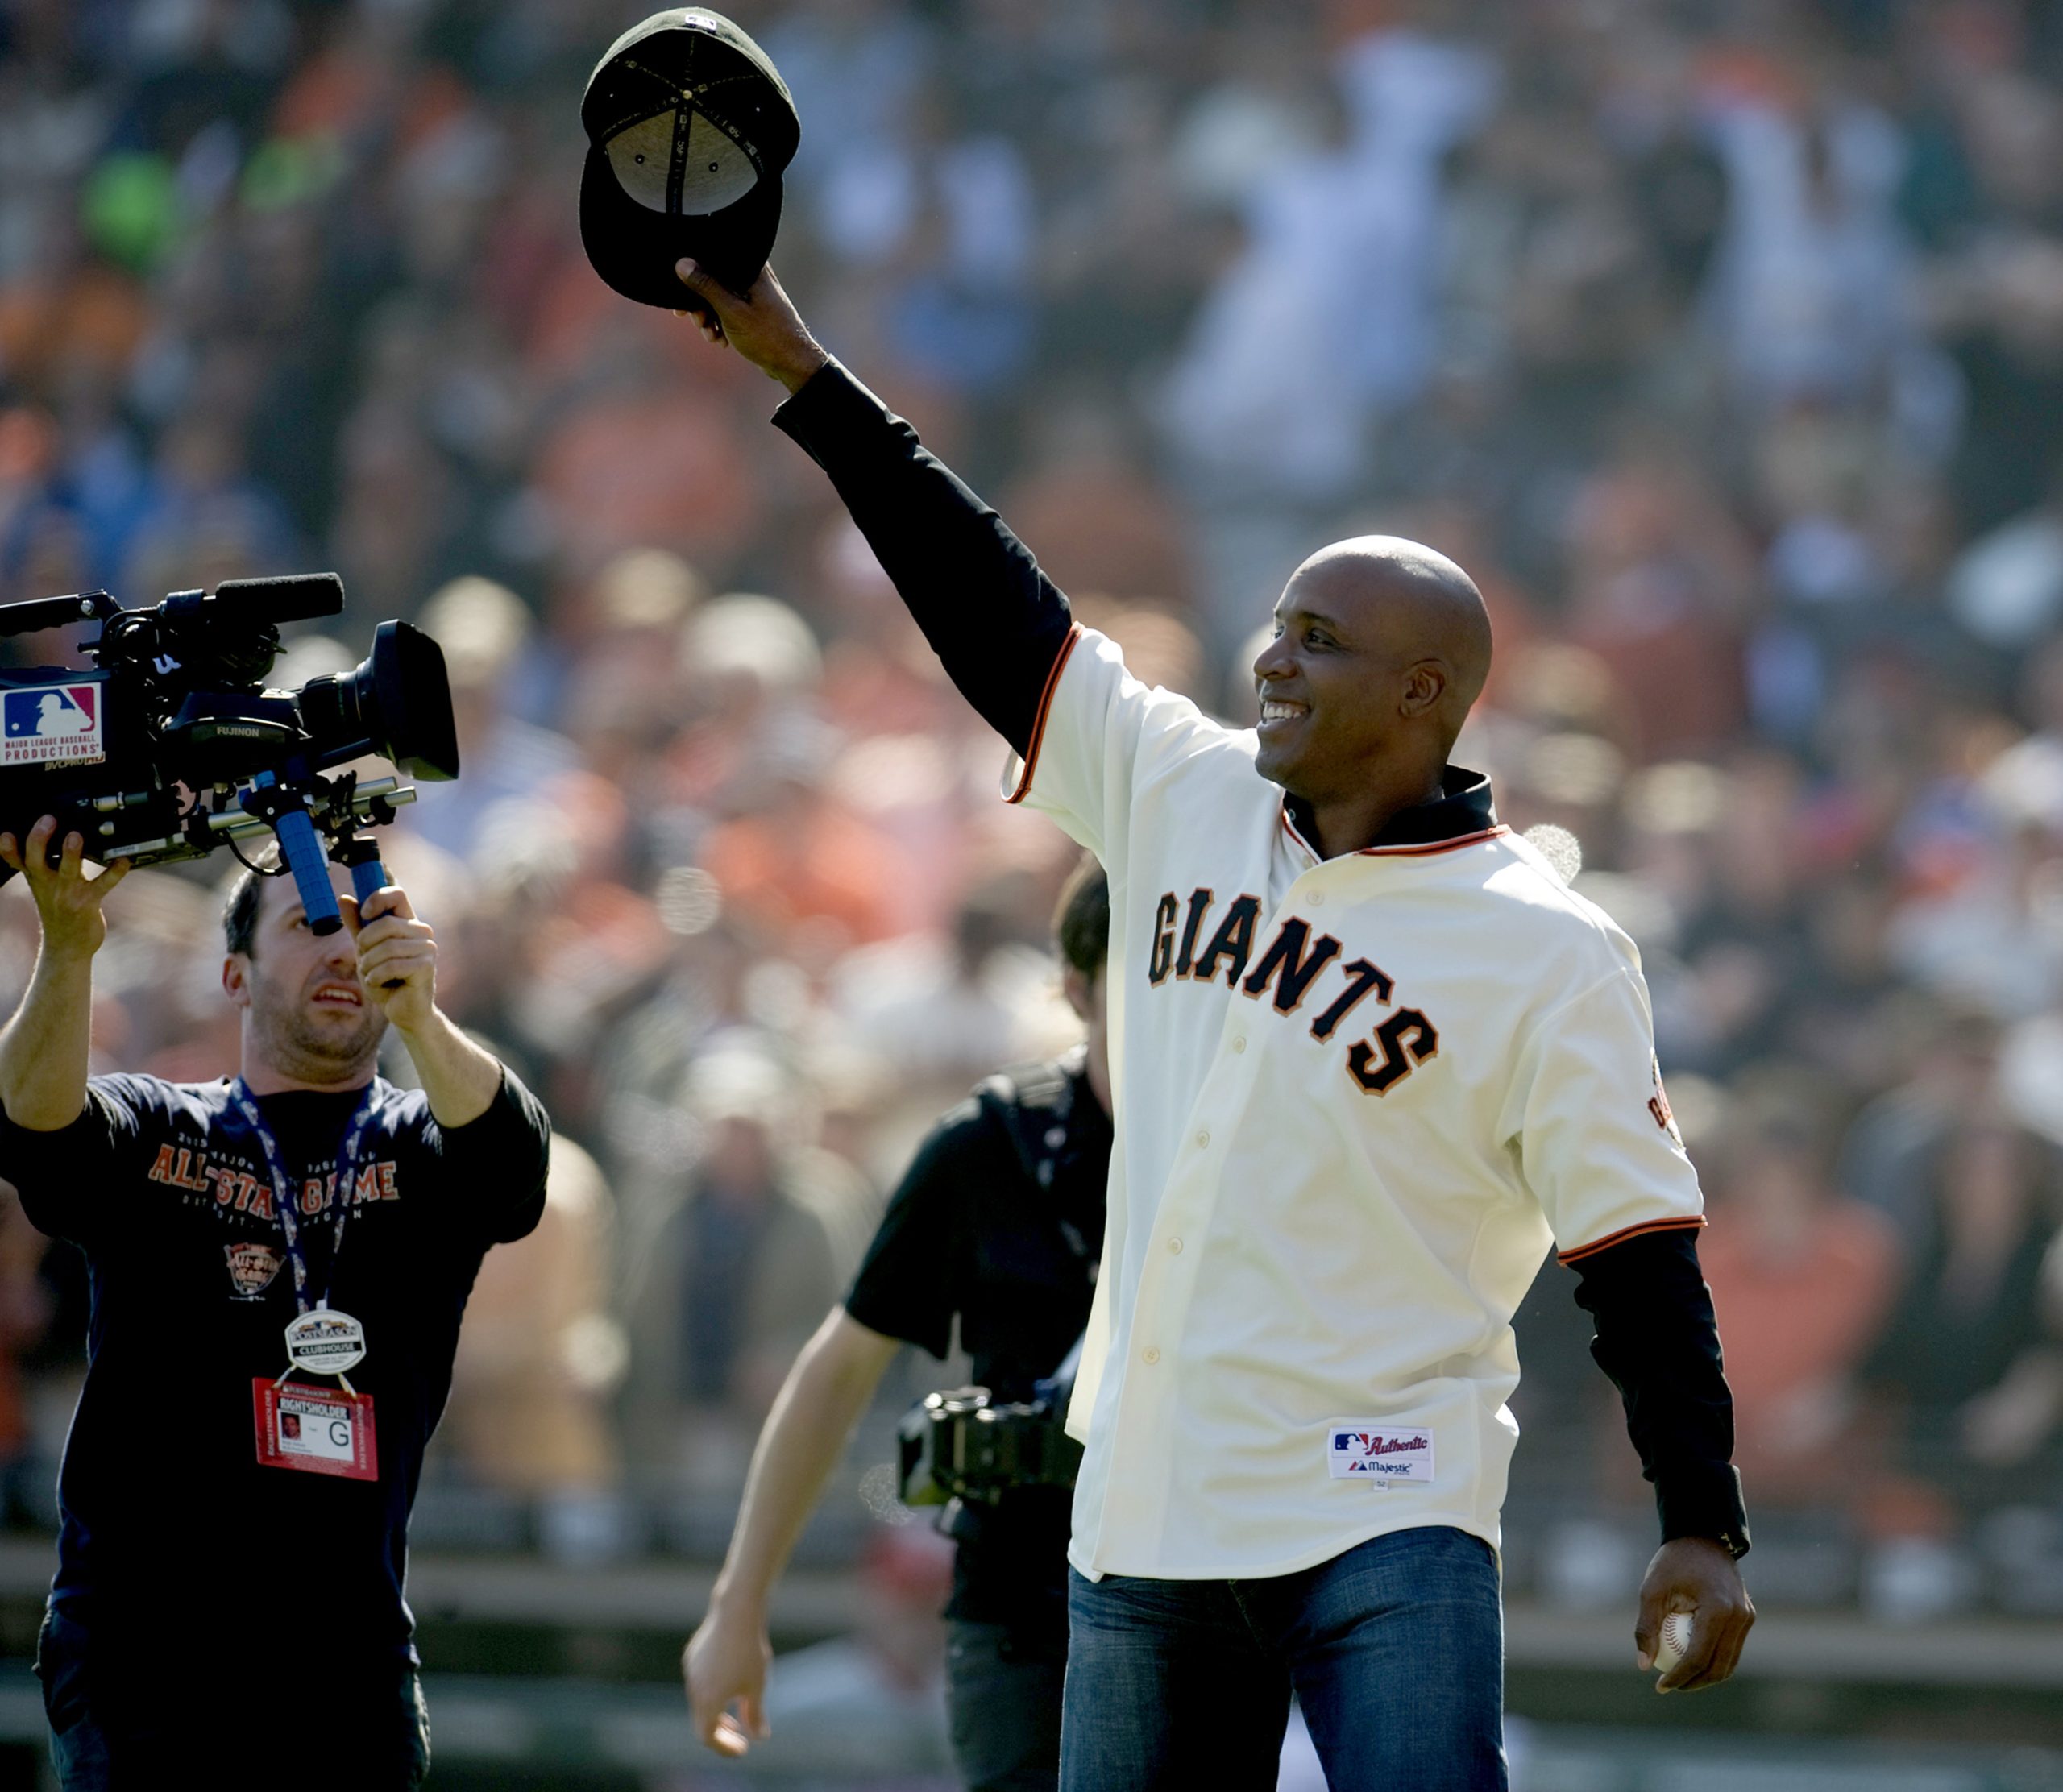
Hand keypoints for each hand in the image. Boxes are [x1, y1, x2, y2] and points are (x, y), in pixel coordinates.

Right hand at [0, 816, 129, 960]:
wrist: (68, 946)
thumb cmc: (60, 909)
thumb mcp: (46, 886)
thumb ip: (48, 862)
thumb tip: (62, 831)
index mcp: (36, 877)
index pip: (15, 861)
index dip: (8, 848)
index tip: (6, 833)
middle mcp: (47, 884)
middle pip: (35, 859)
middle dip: (39, 839)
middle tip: (48, 820)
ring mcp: (67, 894)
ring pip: (67, 870)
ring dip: (71, 853)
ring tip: (75, 835)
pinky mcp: (88, 902)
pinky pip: (103, 884)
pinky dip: (115, 871)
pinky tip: (123, 860)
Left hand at [343, 885, 436, 1031]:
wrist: (402, 1009)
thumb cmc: (385, 978)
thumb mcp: (365, 949)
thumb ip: (357, 925)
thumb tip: (343, 898)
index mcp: (408, 921)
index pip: (397, 894)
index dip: (377, 899)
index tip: (364, 914)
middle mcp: (422, 931)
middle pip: (386, 923)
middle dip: (366, 943)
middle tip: (365, 959)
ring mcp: (427, 948)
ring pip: (387, 946)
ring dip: (369, 964)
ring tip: (371, 975)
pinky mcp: (426, 966)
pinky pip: (392, 966)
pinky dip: (377, 977)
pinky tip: (379, 983)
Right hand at [672, 259, 829, 393]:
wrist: (792, 363)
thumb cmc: (767, 336)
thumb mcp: (731, 312)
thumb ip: (706, 286)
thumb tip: (682, 263)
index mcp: (752, 267)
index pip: (715, 258)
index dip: (694, 273)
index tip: (682, 296)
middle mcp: (753, 275)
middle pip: (713, 279)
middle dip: (700, 303)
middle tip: (697, 321)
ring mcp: (753, 292)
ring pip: (718, 297)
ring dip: (709, 317)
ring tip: (711, 335)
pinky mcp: (751, 307)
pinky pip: (727, 309)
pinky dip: (720, 323)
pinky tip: (720, 340)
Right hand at [683, 1604, 771, 1757]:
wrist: (736, 1613)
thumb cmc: (749, 1651)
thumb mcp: (757, 1686)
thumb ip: (756, 1715)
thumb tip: (759, 1737)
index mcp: (707, 1702)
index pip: (709, 1737)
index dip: (725, 1748)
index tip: (742, 1749)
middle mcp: (694, 1689)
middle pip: (701, 1722)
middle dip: (720, 1733)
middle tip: (739, 1737)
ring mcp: (690, 1672)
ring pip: (700, 1702)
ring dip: (716, 1712)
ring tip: (735, 1712)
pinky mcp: (691, 1656)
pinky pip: (699, 1683)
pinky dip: (711, 1693)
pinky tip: (729, 1683)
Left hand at [1635, 1536, 1754, 1692]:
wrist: (1702, 1536)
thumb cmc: (1673, 1562)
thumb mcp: (1652, 1590)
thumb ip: (1647, 1627)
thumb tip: (1644, 1666)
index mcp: (1718, 1609)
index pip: (1699, 1657)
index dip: (1679, 1677)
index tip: (1660, 1685)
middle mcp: (1739, 1617)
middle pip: (1719, 1667)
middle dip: (1694, 1683)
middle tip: (1669, 1686)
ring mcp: (1747, 1617)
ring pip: (1729, 1662)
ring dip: (1705, 1676)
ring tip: (1679, 1679)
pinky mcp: (1747, 1616)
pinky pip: (1732, 1649)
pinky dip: (1714, 1660)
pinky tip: (1692, 1662)